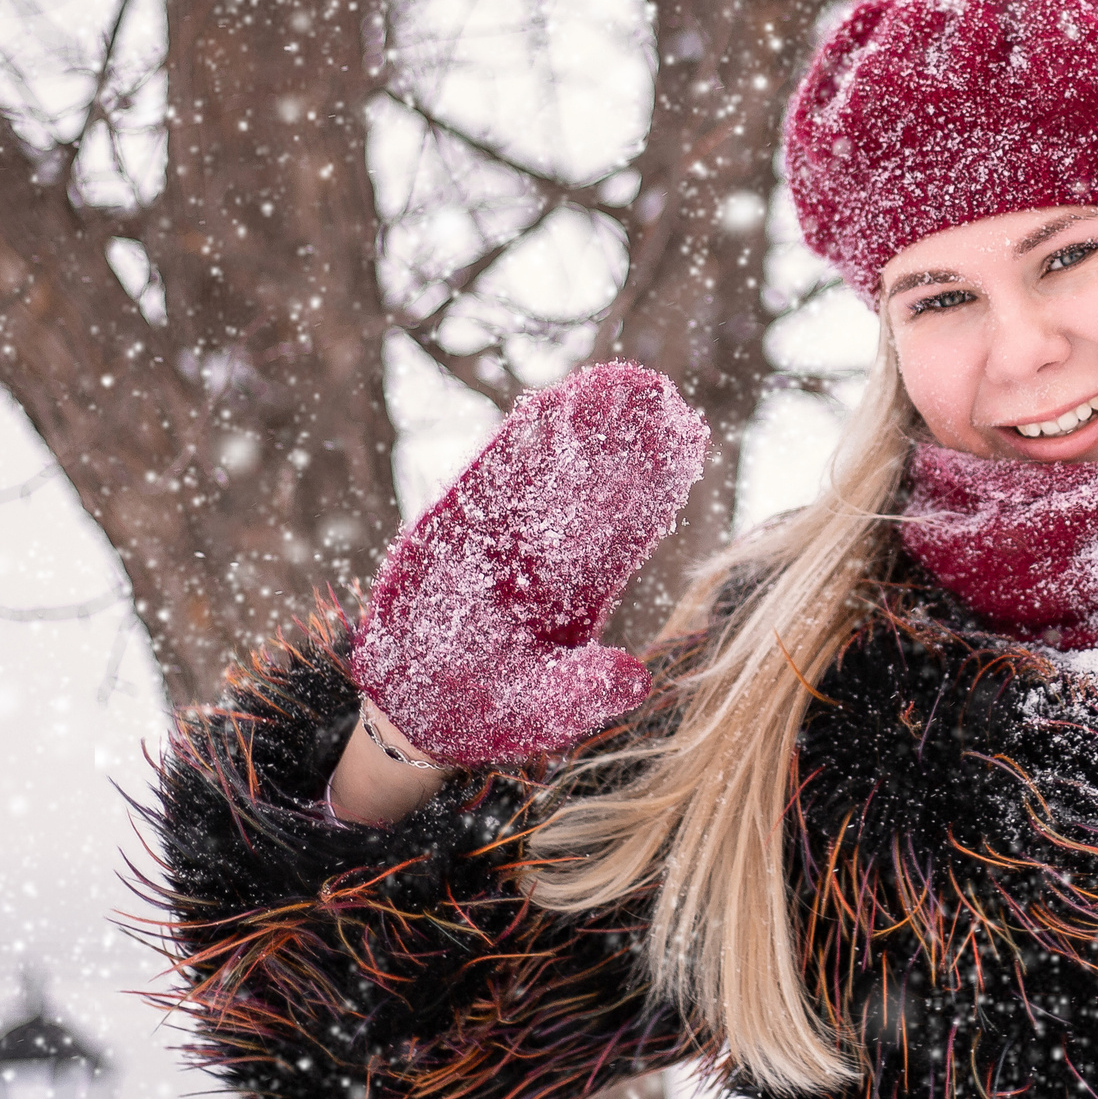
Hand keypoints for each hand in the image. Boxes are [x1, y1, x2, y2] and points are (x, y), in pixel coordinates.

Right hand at [348, 363, 710, 766]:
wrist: (410, 713)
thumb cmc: (482, 716)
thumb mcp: (539, 713)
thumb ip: (583, 693)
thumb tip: (635, 678)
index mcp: (578, 593)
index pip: (627, 531)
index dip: (655, 489)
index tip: (687, 446)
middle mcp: (546, 557)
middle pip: (594, 488)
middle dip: (626, 442)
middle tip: (662, 392)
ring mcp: (500, 537)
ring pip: (547, 472)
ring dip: (578, 428)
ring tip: (616, 382)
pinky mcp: (454, 528)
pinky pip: (490, 478)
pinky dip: (518, 444)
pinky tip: (546, 407)